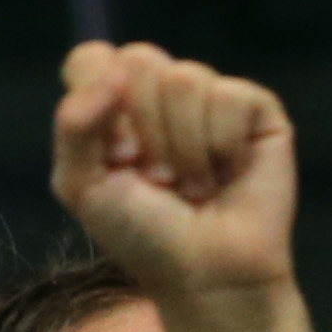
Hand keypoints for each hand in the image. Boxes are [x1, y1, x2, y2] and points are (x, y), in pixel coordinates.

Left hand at [52, 43, 301, 299]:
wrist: (206, 271)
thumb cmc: (141, 234)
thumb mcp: (81, 184)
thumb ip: (74, 123)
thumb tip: (117, 70)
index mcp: (113, 104)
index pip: (92, 59)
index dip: (100, 104)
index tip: (117, 158)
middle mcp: (162, 93)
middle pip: (140, 60)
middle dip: (146, 130)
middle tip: (158, 177)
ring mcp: (211, 97)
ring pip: (186, 77)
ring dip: (185, 148)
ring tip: (194, 184)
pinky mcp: (257, 109)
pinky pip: (231, 95)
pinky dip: (223, 144)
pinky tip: (229, 172)